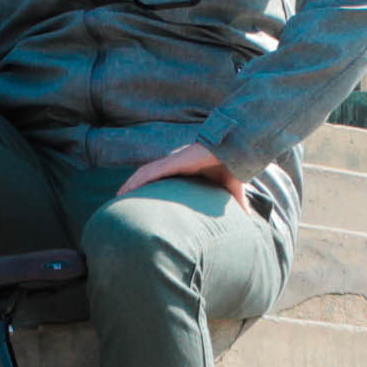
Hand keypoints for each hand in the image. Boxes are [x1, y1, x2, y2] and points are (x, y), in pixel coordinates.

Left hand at [118, 142, 242, 198]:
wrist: (235, 149)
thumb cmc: (232, 164)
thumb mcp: (230, 188)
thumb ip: (235, 202)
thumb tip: (247, 218)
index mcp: (184, 170)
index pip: (160, 179)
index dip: (148, 188)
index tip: (139, 200)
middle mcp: (175, 164)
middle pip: (147, 176)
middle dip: (133, 187)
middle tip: (120, 200)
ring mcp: (173, 162)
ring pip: (145, 174)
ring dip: (131, 184)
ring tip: (118, 197)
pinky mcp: (174, 162)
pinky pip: (151, 172)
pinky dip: (138, 181)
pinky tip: (128, 189)